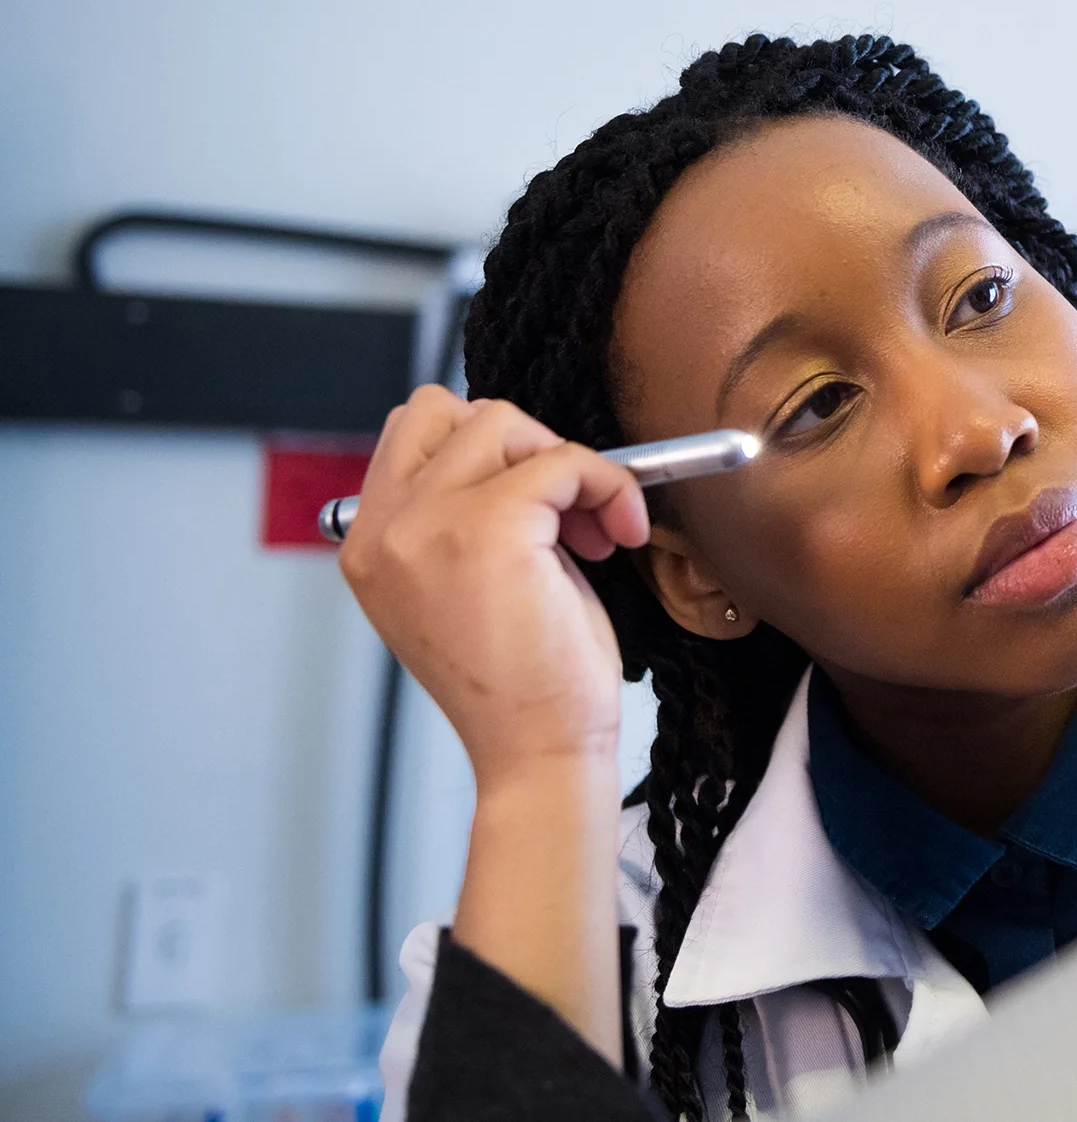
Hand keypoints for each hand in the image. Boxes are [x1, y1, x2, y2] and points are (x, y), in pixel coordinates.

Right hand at [339, 385, 648, 784]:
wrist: (538, 751)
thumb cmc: (524, 682)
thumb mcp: (472, 583)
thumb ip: (469, 514)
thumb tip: (526, 452)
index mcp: (370, 545)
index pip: (410, 434)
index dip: (487, 450)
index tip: (540, 502)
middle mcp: (382, 531)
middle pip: (441, 409)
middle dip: (519, 443)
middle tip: (565, 509)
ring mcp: (425, 526)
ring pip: (502, 423)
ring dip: (565, 465)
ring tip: (592, 534)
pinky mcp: (487, 530)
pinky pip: (563, 462)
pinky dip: (607, 484)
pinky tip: (621, 533)